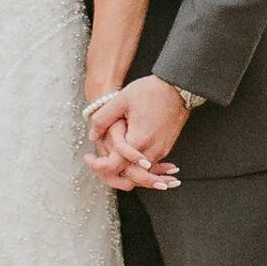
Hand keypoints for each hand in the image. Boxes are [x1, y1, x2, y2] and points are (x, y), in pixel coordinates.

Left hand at [88, 76, 192, 191]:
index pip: (114, 166)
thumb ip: (103, 119)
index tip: (88, 158)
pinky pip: (150, 166)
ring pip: (140, 174)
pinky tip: (127, 160)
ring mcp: (161, 151)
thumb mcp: (121, 100)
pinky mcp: (166, 148)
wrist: (177, 88)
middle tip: (96, 164)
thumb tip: (92, 134)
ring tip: (108, 162)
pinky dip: (138, 168)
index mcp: (138, 141)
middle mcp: (151, 151)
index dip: (97, 166)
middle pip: (128, 177)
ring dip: (125, 173)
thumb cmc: (151, 91)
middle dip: (110, 175)